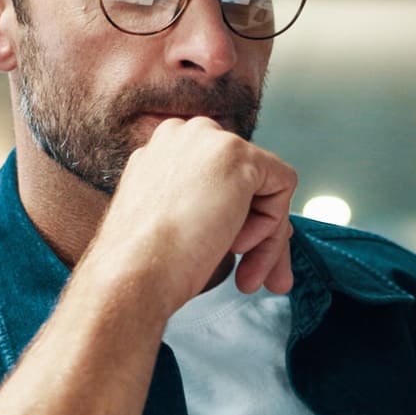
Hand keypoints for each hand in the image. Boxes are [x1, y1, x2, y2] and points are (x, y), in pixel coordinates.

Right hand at [90, 117, 296, 310]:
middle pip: (245, 180)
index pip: (219, 180)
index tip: (236, 259)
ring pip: (266, 185)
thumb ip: (212, 212)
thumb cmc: (146, 264)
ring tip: (247, 275)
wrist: (132, 272)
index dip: (235, 222)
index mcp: (161, 152)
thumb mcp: (178, 228)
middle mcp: (182, 135)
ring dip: (265, 237)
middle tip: (257, 279)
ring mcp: (209, 139)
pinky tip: (237, 245)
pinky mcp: (237, 154)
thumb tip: (260, 226)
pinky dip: (272, 225)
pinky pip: (283, 185)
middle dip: (258, 231)